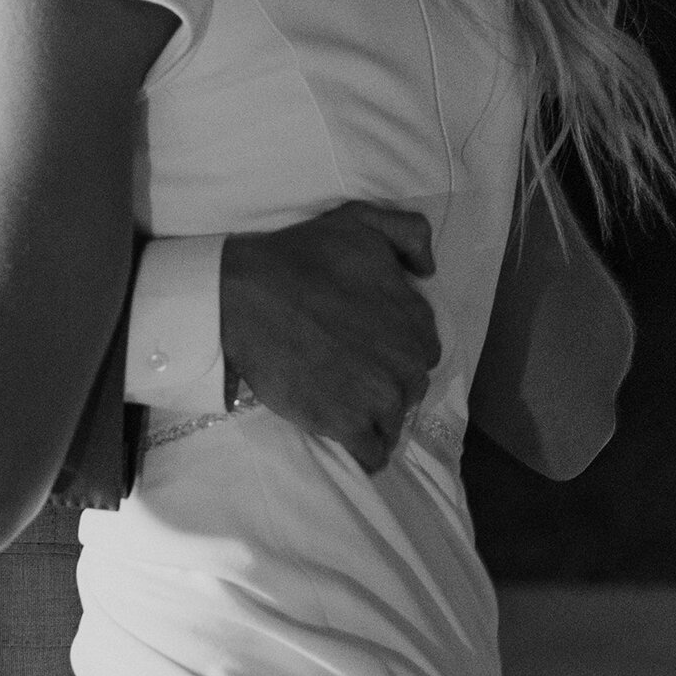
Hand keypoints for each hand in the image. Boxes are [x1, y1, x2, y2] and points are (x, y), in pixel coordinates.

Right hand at [222, 201, 438, 474]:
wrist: (247, 296)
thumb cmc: (300, 256)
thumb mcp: (362, 221)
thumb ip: (409, 234)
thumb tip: (429, 271)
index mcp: (416, 318)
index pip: (423, 350)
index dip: (395, 351)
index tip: (368, 347)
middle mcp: (408, 361)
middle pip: (410, 389)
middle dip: (387, 386)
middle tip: (350, 376)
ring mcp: (380, 397)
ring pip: (393, 422)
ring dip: (373, 419)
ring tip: (342, 406)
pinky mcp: (348, 425)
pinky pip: (372, 454)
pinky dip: (364, 453)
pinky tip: (346, 438)